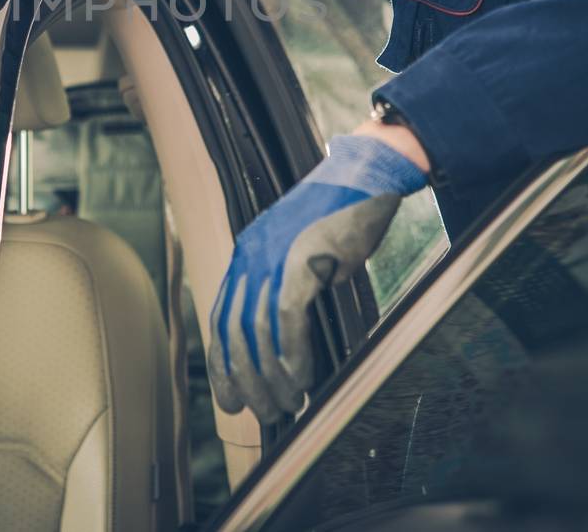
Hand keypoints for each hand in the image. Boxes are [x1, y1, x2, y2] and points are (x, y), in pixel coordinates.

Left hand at [207, 135, 426, 423]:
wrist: (366, 175)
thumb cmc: (341, 214)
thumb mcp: (302, 250)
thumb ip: (288, 284)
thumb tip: (287, 335)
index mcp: (248, 253)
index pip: (221, 317)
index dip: (223, 363)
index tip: (230, 399)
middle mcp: (252, 254)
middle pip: (235, 330)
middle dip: (245, 379)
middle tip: (261, 413)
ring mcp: (274, 255)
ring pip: (259, 329)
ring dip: (270, 375)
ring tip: (286, 404)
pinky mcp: (303, 258)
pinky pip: (288, 315)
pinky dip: (292, 352)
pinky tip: (300, 377)